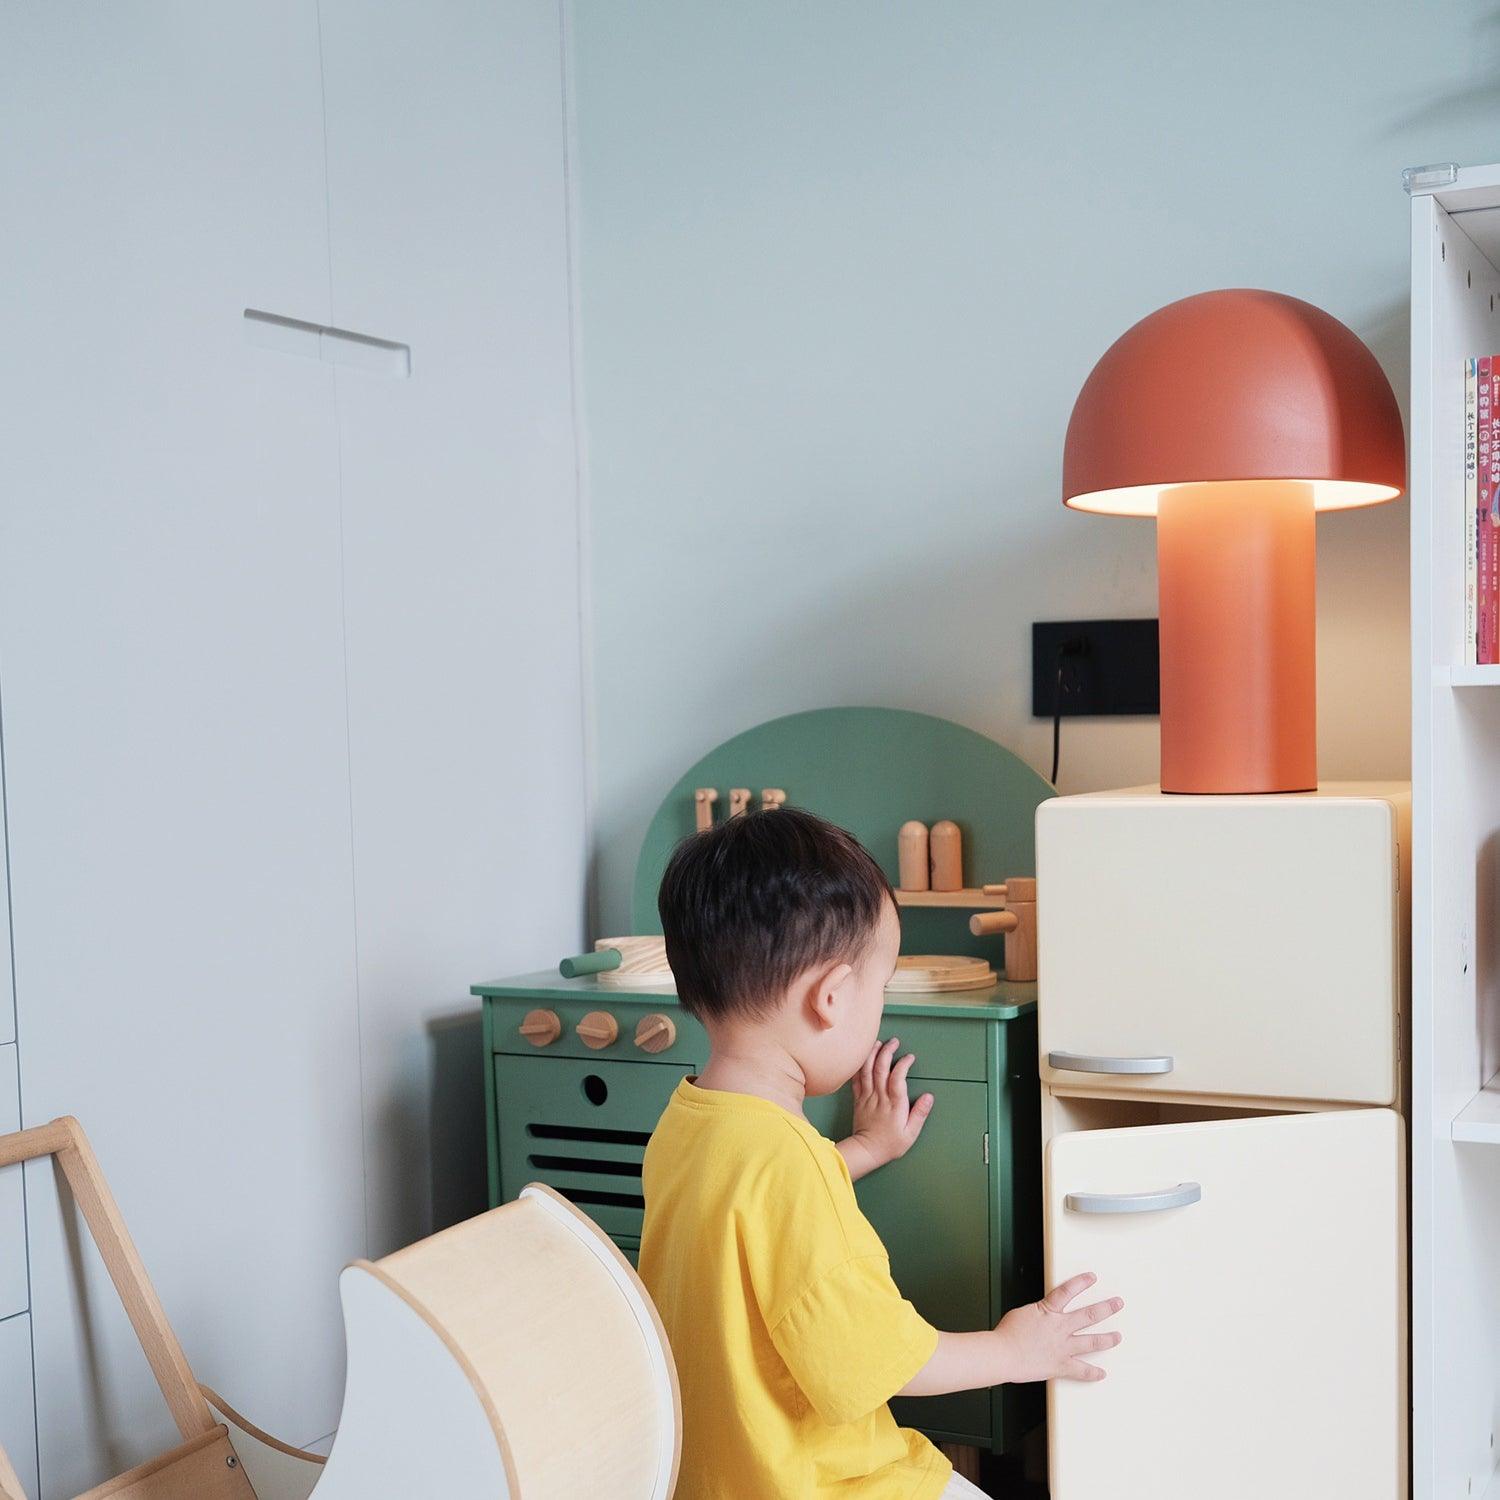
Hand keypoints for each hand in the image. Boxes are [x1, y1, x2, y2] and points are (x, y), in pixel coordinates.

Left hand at [837, 1038, 933, 1180]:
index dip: (903, 1064)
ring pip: (866, 1070)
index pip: (897, 1077)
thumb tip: (929, 1097)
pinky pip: (856, 1079)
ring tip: (878, 1043)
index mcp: (894, 1104)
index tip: (909, 1057)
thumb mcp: (911, 1133)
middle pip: (880, 1068)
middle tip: (894, 1042)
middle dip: (887, 1051)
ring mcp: (867, 1096)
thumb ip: (920, 1113)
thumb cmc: (890, 1144)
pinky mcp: (858, 1099)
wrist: (866, 1151)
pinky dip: (859, 1066)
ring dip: (872, 1054)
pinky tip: (862, 1057)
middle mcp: (880, 1097)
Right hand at [991, 1272, 1121, 1382]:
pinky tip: (1102, 1373)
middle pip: (1088, 1315)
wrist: (1003, 1354)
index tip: (1092, 1277)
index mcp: (1048, 1311)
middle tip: (1118, 1304)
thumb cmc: (1007, 1334)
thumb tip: (1042, 1316)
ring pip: (1091, 1342)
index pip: (1068, 1291)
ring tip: (1117, 1336)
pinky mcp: (1060, 1365)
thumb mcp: (1022, 1313)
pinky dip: (1092, 1373)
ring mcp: (1063, 1347)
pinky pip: (1081, 1370)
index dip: (1081, 1282)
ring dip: (1107, 1339)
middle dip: (1106, 1308)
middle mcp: (1060, 1328)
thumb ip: (1037, 1314)